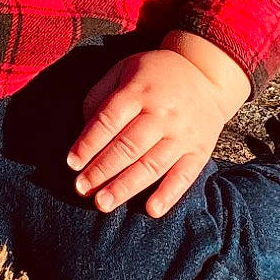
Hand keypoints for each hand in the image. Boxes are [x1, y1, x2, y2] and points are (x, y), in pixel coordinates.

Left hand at [67, 32, 250, 218]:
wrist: (206, 73)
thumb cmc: (154, 75)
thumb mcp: (125, 70)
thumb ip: (100, 95)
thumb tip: (84, 129)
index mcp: (139, 90)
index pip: (109, 119)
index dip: (89, 142)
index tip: (72, 163)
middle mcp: (162, 113)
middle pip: (128, 145)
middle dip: (102, 169)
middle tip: (81, 188)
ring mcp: (182, 133)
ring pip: (152, 164)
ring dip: (126, 186)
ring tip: (103, 203)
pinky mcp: (200, 150)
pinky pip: (184, 175)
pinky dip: (169, 194)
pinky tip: (151, 210)